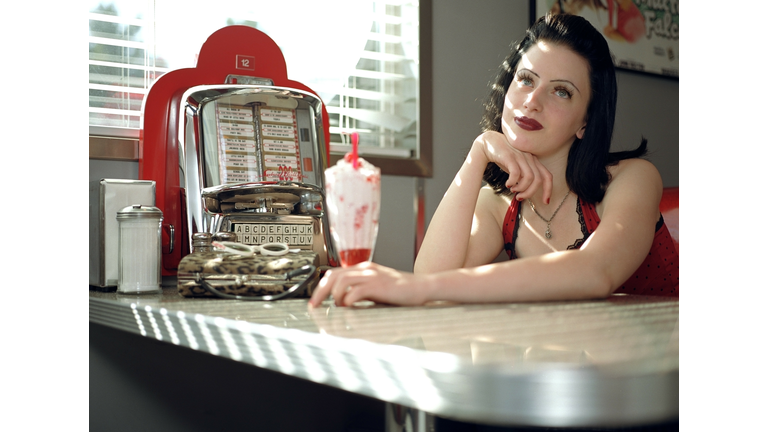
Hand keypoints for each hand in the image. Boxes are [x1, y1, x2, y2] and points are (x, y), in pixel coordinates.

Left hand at [308, 262, 426, 307]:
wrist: (422, 287)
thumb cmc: (401, 291)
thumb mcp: (376, 288)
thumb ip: (360, 290)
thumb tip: (342, 302)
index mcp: (363, 269)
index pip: (334, 273)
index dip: (320, 287)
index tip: (314, 301)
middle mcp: (365, 269)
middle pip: (332, 276)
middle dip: (320, 292)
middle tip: (315, 306)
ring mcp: (372, 276)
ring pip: (341, 281)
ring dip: (334, 296)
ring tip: (338, 306)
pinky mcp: (379, 286)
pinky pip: (356, 290)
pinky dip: (348, 300)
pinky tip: (350, 306)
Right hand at [473, 131, 552, 202]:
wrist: (489, 143)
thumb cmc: (503, 158)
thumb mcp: (517, 167)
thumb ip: (523, 177)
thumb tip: (524, 192)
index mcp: (533, 161)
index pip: (547, 176)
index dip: (548, 190)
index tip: (545, 201)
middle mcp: (529, 158)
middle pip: (538, 180)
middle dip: (530, 193)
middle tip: (520, 197)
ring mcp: (520, 156)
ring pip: (529, 177)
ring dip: (521, 188)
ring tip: (513, 190)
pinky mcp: (510, 156)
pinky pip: (516, 173)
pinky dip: (513, 182)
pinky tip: (507, 184)